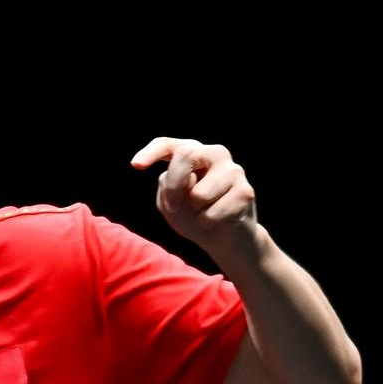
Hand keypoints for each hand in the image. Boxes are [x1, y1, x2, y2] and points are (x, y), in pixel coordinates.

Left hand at [130, 137, 258, 253]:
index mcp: (192, 154)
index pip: (168, 144)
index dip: (151, 152)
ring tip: (204, 212)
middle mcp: (214, 155)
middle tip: (174, 207)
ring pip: (199, 193)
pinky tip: (218, 220)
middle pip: (186, 155)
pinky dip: (207, 223)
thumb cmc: (191, 216)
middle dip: (174, 187)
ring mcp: (233, 171)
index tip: (136, 166)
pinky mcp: (246, 192)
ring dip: (195, 212)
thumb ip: (169, 186)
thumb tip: (190, 178)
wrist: (221, 238)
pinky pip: (212, 213)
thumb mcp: (170, 202)